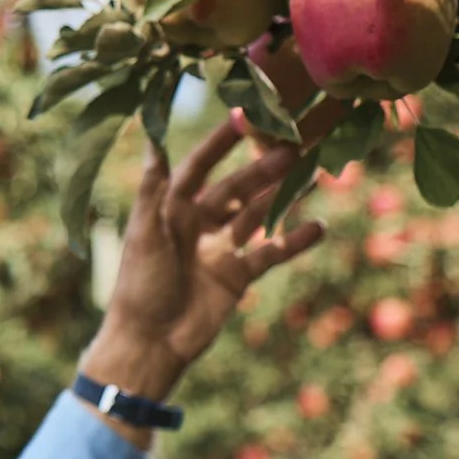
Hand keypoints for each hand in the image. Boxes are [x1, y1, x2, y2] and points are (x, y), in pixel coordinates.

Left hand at [81, 112, 326, 434]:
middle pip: (237, 188)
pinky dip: (294, 241)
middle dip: (263, 169)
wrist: (151, 343)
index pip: (200, 166)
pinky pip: (271, 253)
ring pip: (258, 215)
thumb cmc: (139, 286)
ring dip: (284, 196)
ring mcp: (221, 248)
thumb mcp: (143, 234)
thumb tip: (150, 137)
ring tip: (315, 175)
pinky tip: (319, 226)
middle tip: (295, 147)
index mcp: (172, 208)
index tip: (244, 116)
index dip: (220, 143)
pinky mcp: (238, 275)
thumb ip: (151, 188)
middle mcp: (199, 222)